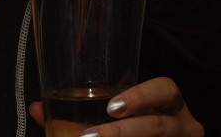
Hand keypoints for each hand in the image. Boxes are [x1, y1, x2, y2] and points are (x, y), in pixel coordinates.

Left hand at [29, 77, 203, 135]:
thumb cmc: (134, 127)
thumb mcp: (116, 117)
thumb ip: (76, 113)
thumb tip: (37, 108)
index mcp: (170, 106)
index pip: (166, 89)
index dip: (141, 95)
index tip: (111, 107)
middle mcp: (184, 126)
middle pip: (158, 127)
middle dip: (122, 133)